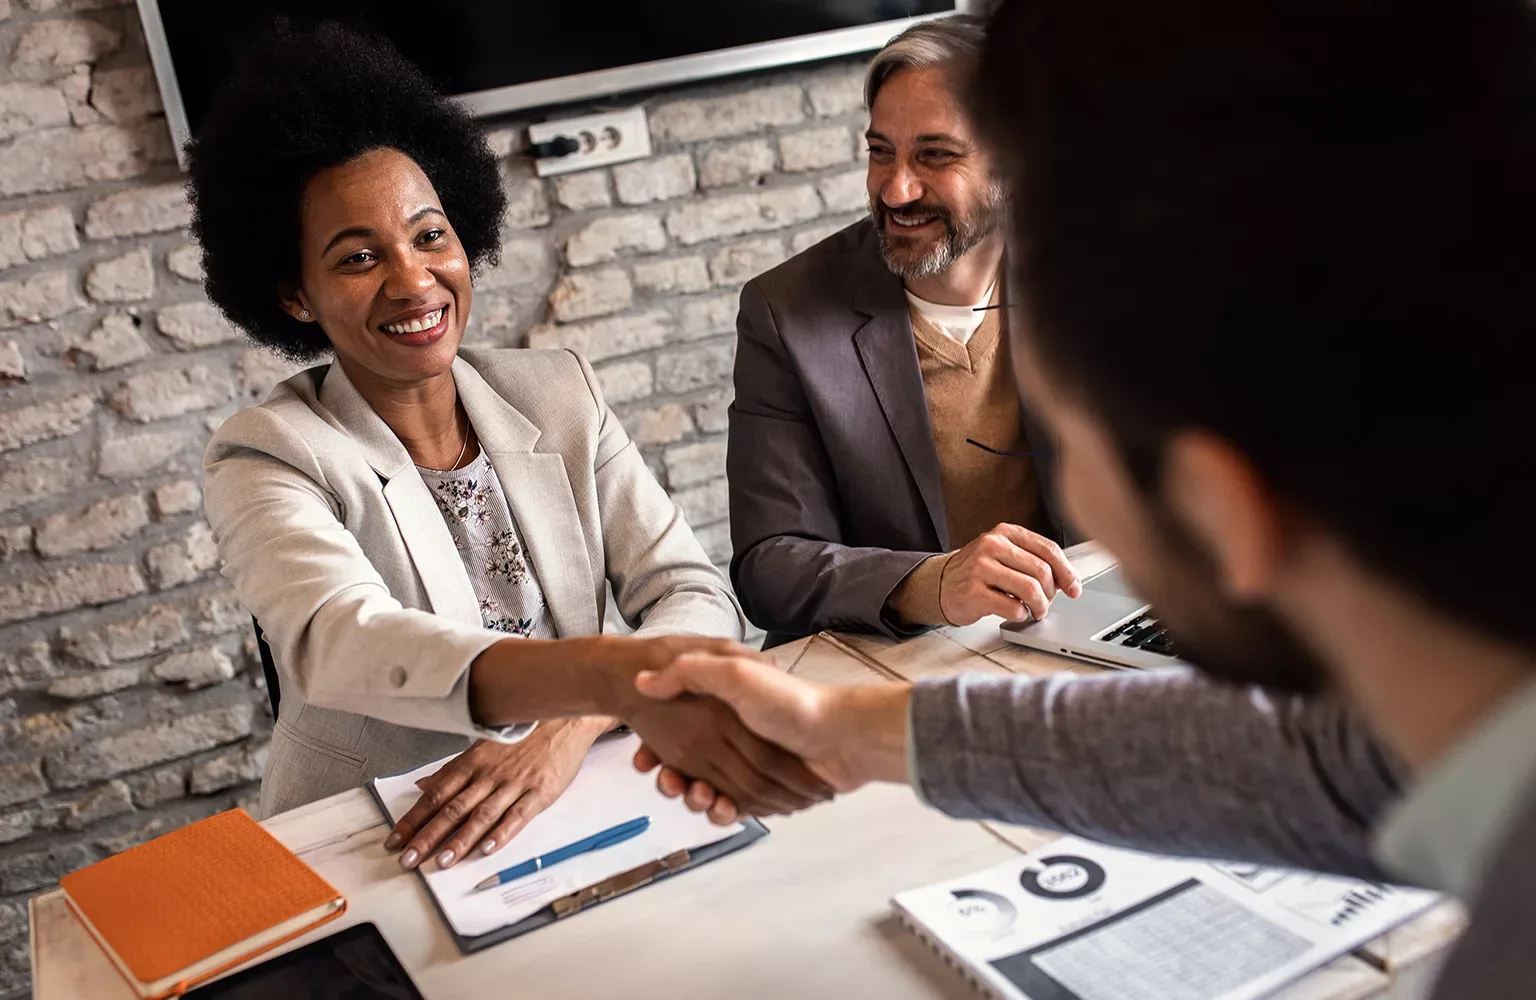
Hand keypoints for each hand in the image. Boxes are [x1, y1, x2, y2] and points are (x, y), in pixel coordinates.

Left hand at [384, 718, 605, 869]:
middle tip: (408, 859)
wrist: (564, 719)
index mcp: (472, 764)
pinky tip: (488, 848)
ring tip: (443, 861)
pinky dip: (502, 833)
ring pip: (481, 815)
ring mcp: (513, 784)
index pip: (435, 796)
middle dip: (427, 836)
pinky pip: (517, 815)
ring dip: (460, 840)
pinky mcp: (538, 792)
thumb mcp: (484, 747)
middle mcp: (488, 774)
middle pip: (452, 809)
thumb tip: (423, 785)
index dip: (413, 819)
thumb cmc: (523, 734)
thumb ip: (453, 769)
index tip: (395, 840)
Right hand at [631, 655, 910, 823]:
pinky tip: (721, 809)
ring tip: (697, 797)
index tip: (644, 761)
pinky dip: (724, 813)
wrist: (840, 735)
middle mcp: (735, 741)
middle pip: (690, 767)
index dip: (656, 750)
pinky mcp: (766, 794)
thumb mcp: (735, 671)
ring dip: (697, 799)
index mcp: (723, 714)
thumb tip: (644, 679)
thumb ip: (690, 672)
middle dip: (674, 780)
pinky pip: (735, 809)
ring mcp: (750, 769)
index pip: (678, 734)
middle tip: (670, 784)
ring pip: (709, 792)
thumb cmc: (788, 700)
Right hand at [940, 523, 1081, 624]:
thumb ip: (1033, 561)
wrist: (940, 585)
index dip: (1067, 572)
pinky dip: (1021, 615)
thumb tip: (1069, 582)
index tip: (1074, 589)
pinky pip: (1013, 607)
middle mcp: (992, 545)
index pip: (1048, 549)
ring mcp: (980, 567)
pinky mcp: (973, 591)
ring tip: (1036, 612)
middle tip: (1047, 603)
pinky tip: (1016, 613)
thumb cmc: (979, 573)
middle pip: (1042, 571)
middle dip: (1052, 593)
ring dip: (1040, 607)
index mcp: (1004, 532)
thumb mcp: (1004, 555)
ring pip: (1030, 589)